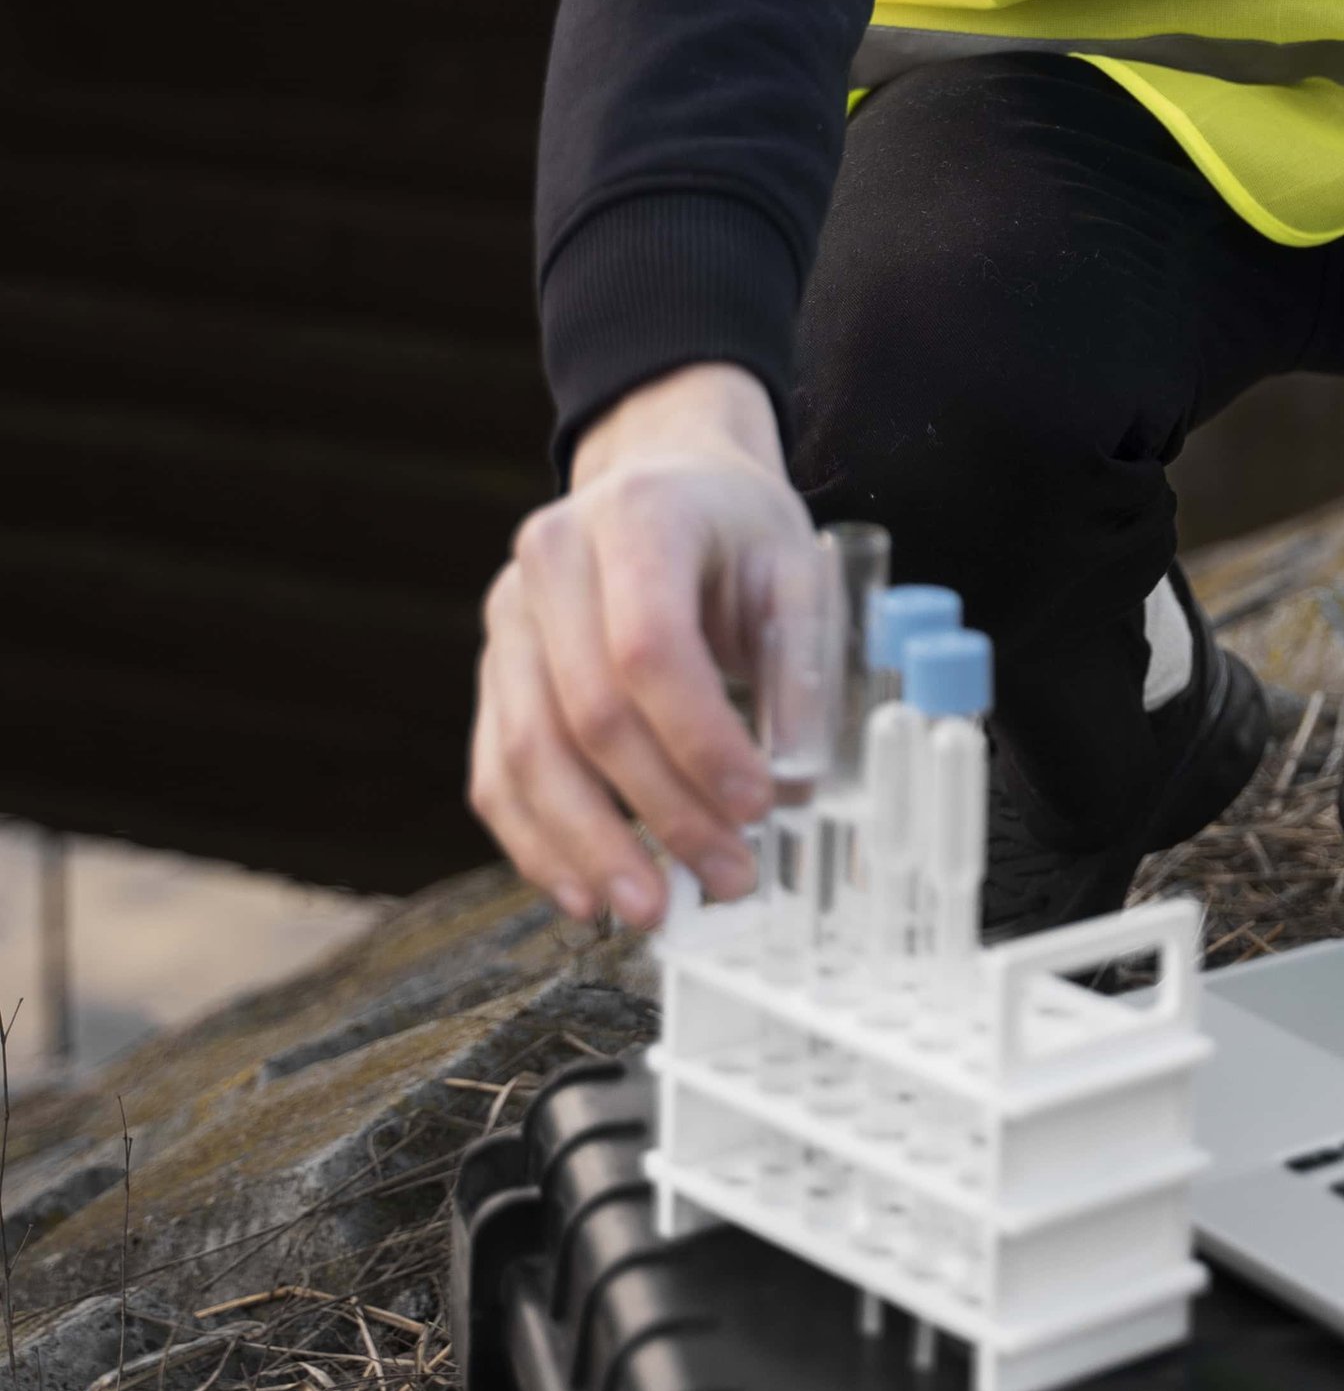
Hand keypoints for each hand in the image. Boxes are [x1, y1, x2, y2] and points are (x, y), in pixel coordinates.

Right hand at [469, 362, 811, 929]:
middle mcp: (551, 557)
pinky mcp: (492, 669)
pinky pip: (495, 770)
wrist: (666, 481)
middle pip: (588, 712)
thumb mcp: (796, 568)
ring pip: (526, 753)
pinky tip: (583, 891)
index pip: (650, 647)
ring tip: (651, 909)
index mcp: (635, 515)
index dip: (701, 741)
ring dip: (589, 848)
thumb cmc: (734, 529)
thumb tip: (796, 778)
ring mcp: (508, 615)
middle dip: (660, 811)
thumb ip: (803, 665)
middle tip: (725, 877)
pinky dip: (535, 841)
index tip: (757, 808)